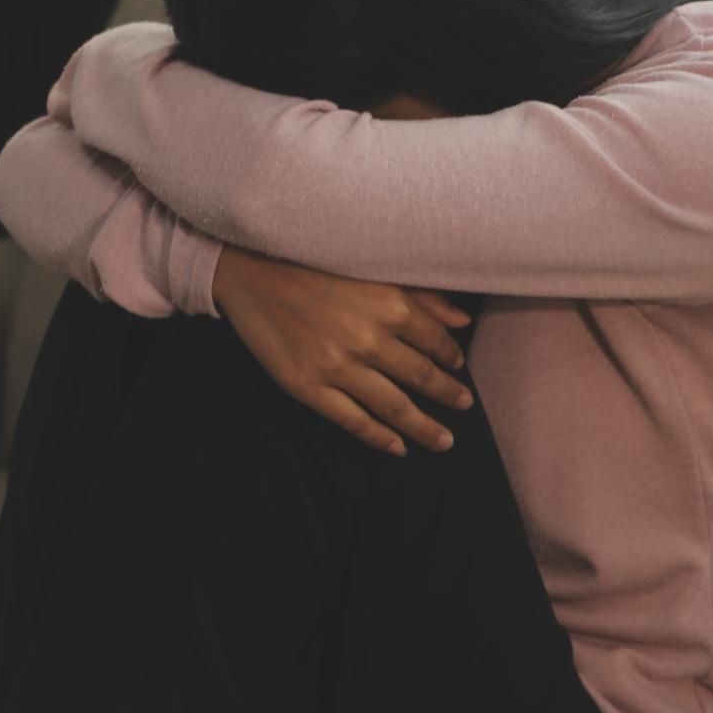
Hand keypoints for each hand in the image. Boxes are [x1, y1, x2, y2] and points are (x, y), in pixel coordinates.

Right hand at [211, 245, 474, 455]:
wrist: (249, 274)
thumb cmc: (310, 265)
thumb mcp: (369, 271)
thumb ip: (419, 295)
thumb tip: (461, 321)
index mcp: (389, 305)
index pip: (436, 342)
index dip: (452, 358)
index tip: (458, 368)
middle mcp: (369, 339)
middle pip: (422, 379)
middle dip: (448, 396)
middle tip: (463, 406)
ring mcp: (338, 367)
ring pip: (395, 407)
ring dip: (424, 428)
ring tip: (443, 440)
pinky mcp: (309, 387)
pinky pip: (354, 421)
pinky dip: (380, 438)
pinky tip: (397, 448)